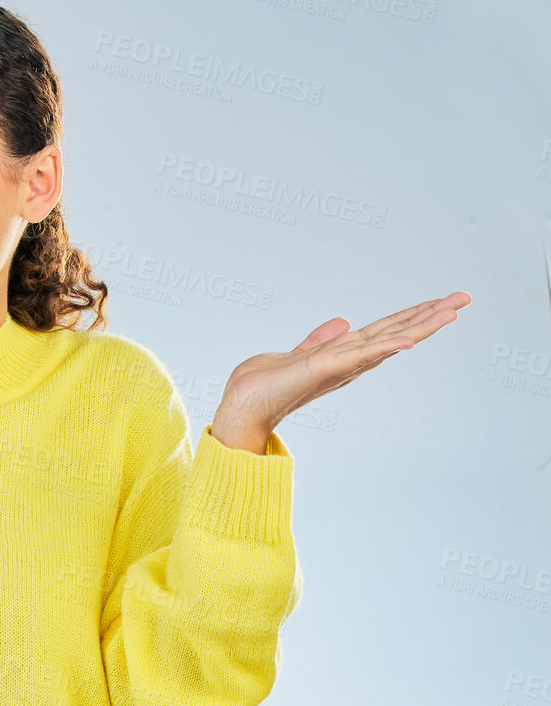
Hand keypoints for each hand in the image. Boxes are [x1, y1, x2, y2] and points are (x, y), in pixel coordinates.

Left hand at [210, 290, 472, 451]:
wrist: (241, 406)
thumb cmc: (265, 385)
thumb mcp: (297, 354)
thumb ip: (320, 340)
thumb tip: (342, 324)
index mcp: (343, 356)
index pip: (386, 331)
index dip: (414, 316)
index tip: (443, 302)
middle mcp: (348, 362)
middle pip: (397, 333)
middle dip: (430, 316)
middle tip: (464, 299)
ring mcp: (339, 367)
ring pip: (389, 342)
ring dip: (421, 326)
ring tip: (452, 311)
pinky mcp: (324, 369)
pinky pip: (361, 357)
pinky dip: (385, 349)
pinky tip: (409, 341)